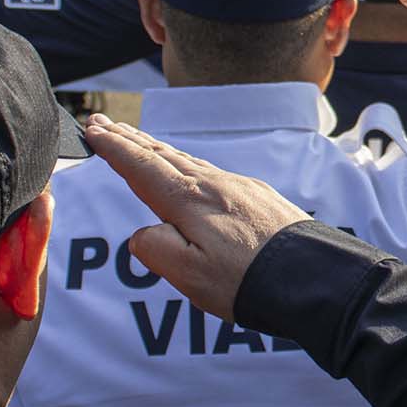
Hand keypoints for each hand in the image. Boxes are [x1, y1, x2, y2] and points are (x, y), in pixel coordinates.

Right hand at [85, 114, 311, 319]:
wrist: (313, 277)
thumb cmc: (248, 282)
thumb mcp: (189, 275)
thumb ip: (156, 250)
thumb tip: (142, 234)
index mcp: (190, 201)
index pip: (142, 168)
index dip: (115, 150)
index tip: (92, 131)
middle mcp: (214, 185)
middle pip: (163, 156)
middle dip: (130, 140)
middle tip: (104, 124)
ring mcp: (239, 188)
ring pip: (188, 161)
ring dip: (158, 150)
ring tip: (138, 141)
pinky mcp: (259, 198)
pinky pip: (212, 172)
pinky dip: (188, 164)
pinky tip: (189, 170)